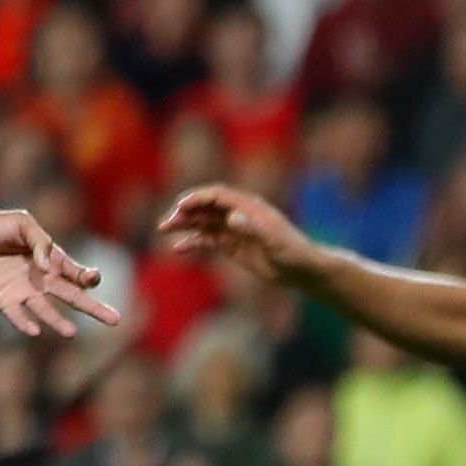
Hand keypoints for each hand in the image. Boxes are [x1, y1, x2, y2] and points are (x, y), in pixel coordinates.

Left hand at [0, 209, 119, 338]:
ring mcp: (22, 292)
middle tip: (116, 320)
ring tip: (71, 333)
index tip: (91, 278)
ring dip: (58, 321)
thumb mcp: (21, 223)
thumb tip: (47, 269)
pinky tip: (34, 330)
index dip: (88, 277)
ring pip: (47, 310)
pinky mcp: (2, 301)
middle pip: (73, 296)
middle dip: (94, 308)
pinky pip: (17, 315)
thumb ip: (39, 242)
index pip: (77, 272)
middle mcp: (41, 279)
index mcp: (50, 258)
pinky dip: (25, 323)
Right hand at [158, 184, 315, 288]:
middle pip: (205, 207)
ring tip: (164, 230)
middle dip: (185, 212)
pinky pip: (207, 240)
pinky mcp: (231, 245)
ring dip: (184, 224)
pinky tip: (178, 248)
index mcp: (248, 207)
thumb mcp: (273, 240)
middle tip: (166, 223)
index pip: (217, 195)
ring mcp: (233, 230)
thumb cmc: (292, 251)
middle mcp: (238, 214)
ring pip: (202, 222)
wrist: (301, 269)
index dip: (197, 198)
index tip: (180, 206)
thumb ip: (252, 227)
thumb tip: (231, 217)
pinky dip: (192, 242)